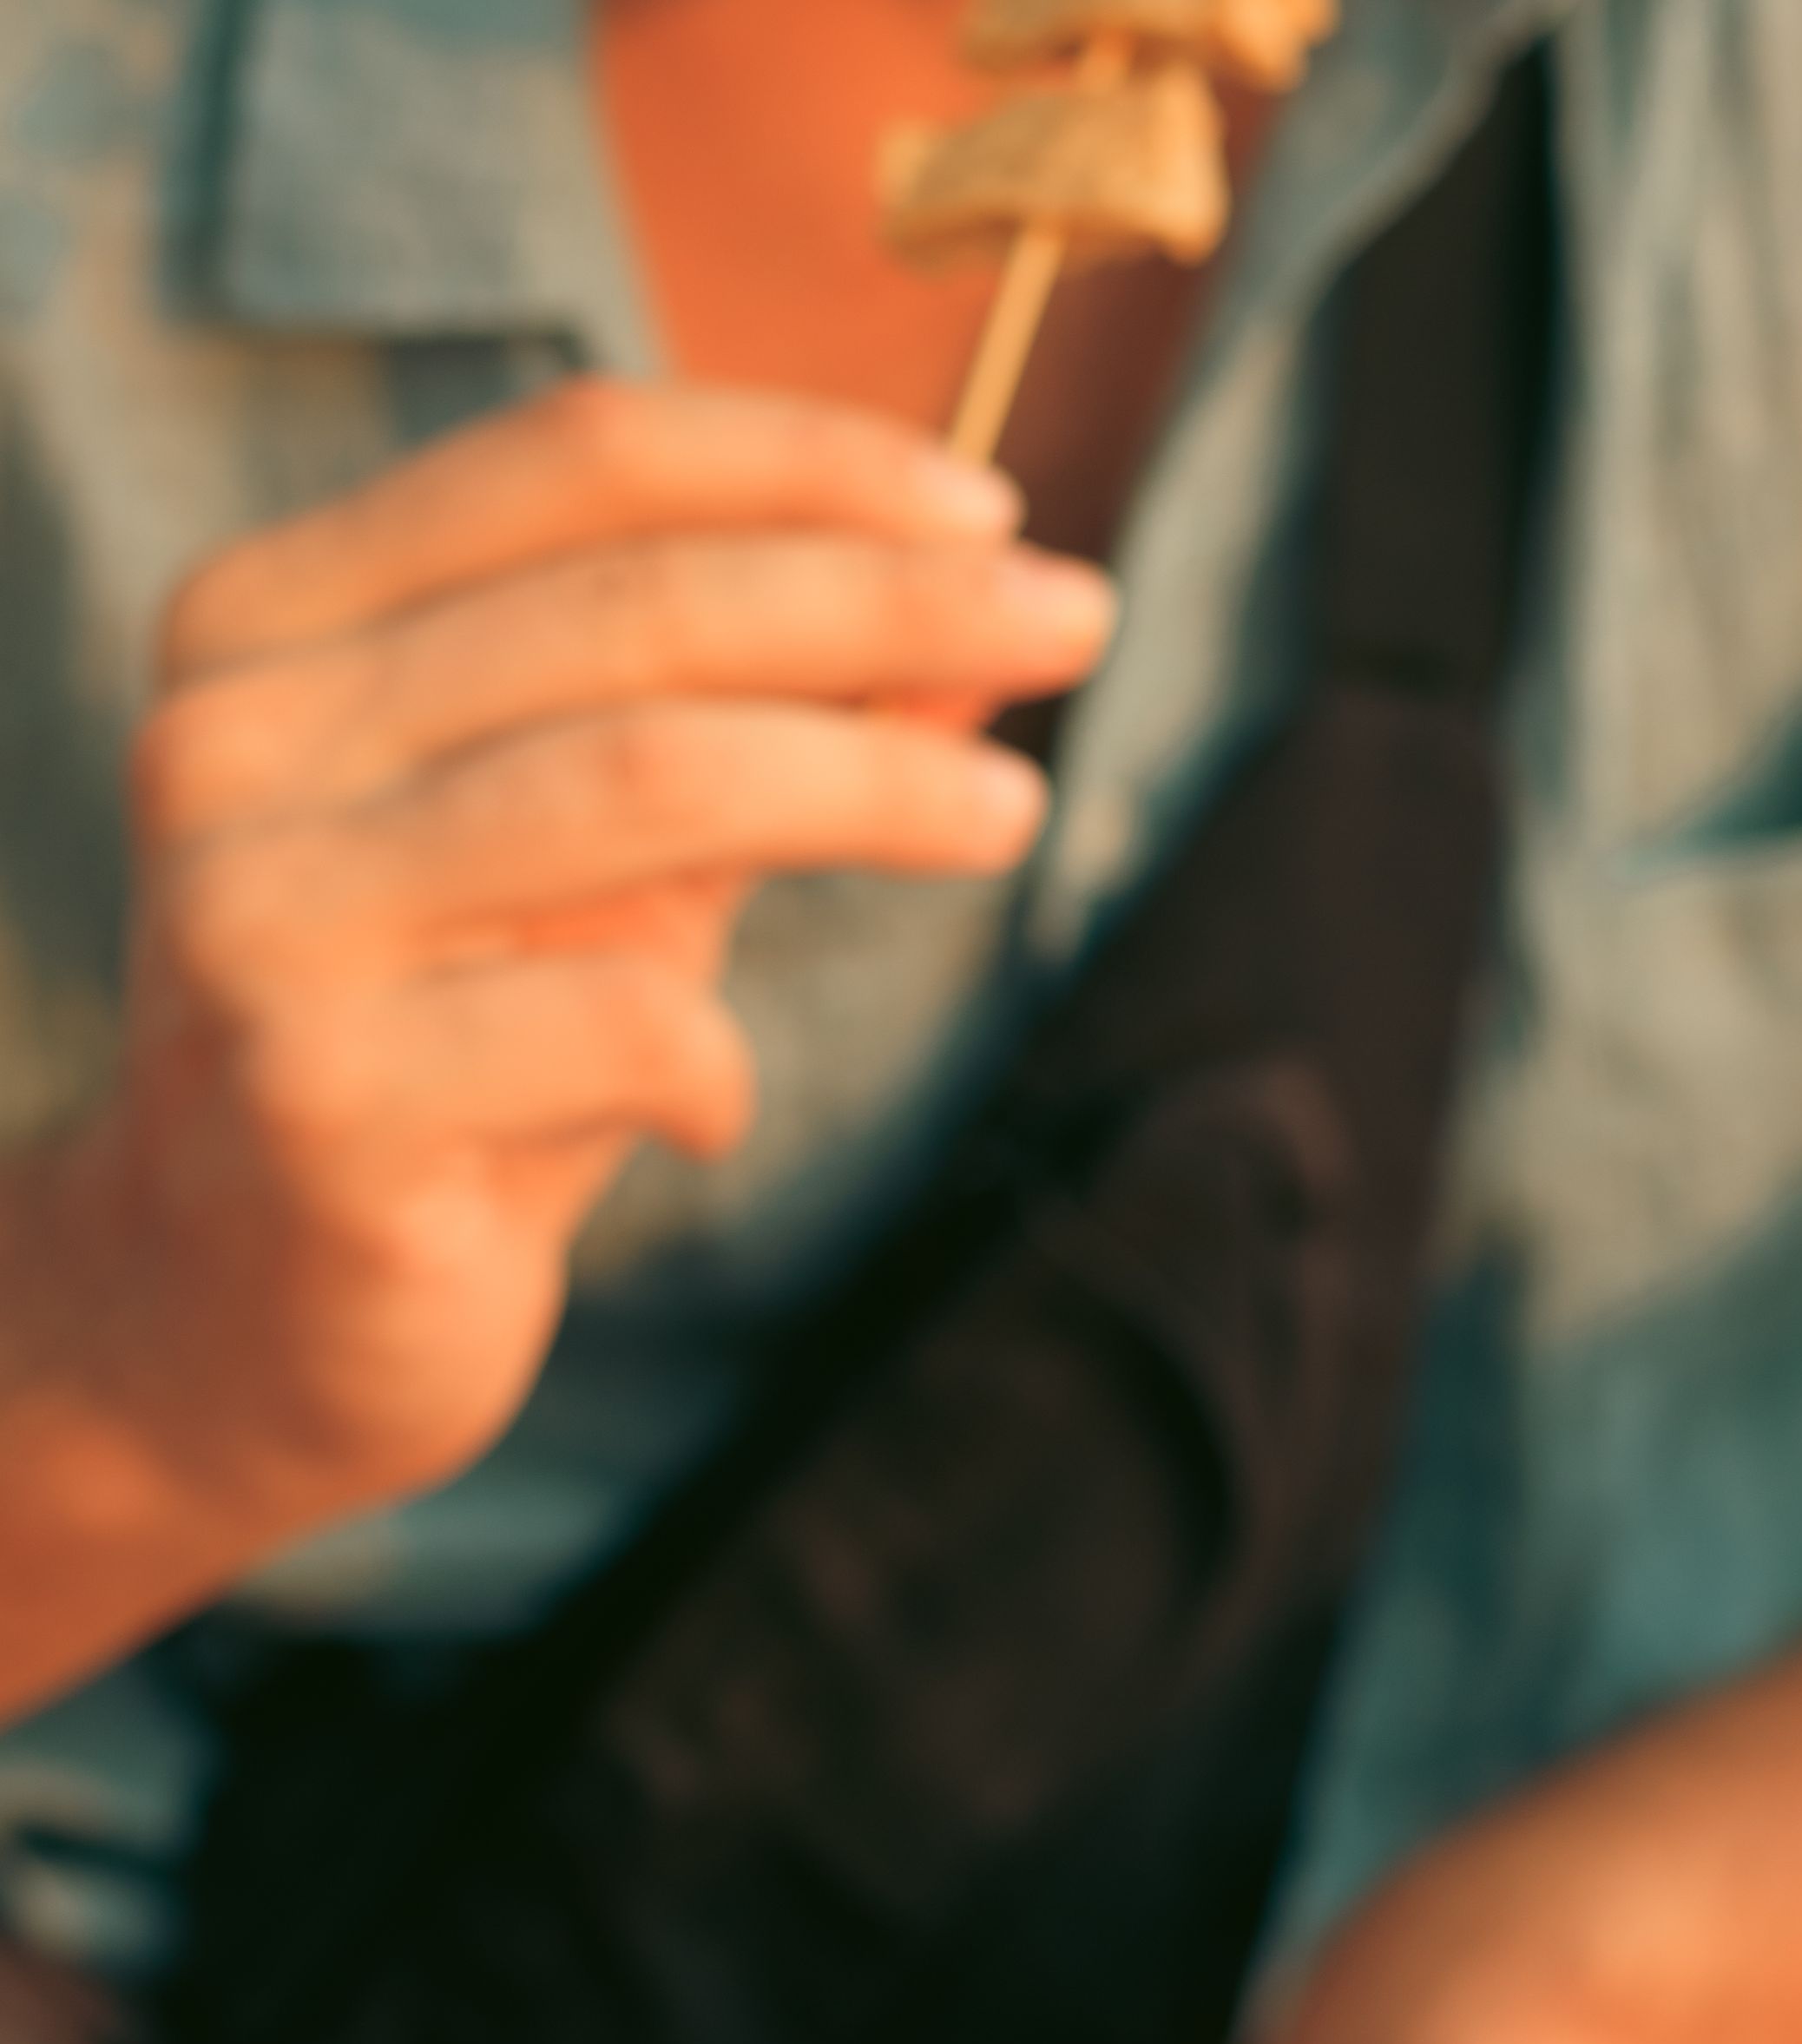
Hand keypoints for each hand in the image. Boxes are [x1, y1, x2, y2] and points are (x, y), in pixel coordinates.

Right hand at [46, 376, 1113, 1551]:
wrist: (231, 1329)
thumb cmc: (444, 1075)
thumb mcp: (609, 875)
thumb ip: (758, 734)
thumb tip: (980, 623)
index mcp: (276, 627)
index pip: (574, 466)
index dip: (804, 467)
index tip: (994, 516)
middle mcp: (236, 744)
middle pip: (635, 613)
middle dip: (889, 605)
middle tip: (1078, 623)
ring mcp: (261, 920)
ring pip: (641, 781)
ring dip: (869, 785)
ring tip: (1009, 813)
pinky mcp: (321, 1101)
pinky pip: (610, 1025)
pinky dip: (715, 1061)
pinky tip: (714, 1109)